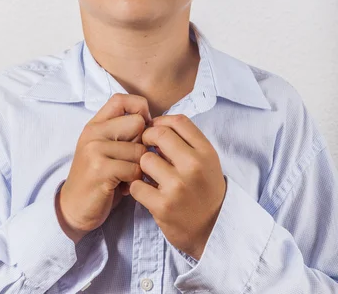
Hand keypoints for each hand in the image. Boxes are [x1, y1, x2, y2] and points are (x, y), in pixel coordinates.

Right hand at [55, 93, 150, 242]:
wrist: (74, 208)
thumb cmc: (98, 177)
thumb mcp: (106, 148)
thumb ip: (123, 132)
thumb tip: (154, 123)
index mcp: (95, 124)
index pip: (121, 99)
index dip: (139, 109)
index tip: (143, 127)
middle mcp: (93, 132)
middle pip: (138, 123)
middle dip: (143, 143)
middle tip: (132, 160)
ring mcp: (95, 150)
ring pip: (140, 150)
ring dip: (139, 168)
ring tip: (126, 177)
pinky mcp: (100, 169)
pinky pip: (135, 169)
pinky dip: (134, 181)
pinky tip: (123, 187)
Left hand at [129, 114, 226, 260]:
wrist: (213, 229)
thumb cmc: (205, 190)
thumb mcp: (206, 161)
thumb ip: (186, 141)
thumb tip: (155, 124)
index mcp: (206, 152)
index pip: (178, 121)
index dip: (161, 121)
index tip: (155, 129)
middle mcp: (194, 166)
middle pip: (159, 134)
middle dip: (147, 138)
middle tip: (147, 148)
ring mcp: (178, 186)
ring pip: (145, 159)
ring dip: (143, 166)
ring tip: (151, 174)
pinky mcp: (163, 206)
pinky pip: (137, 185)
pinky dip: (138, 187)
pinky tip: (147, 191)